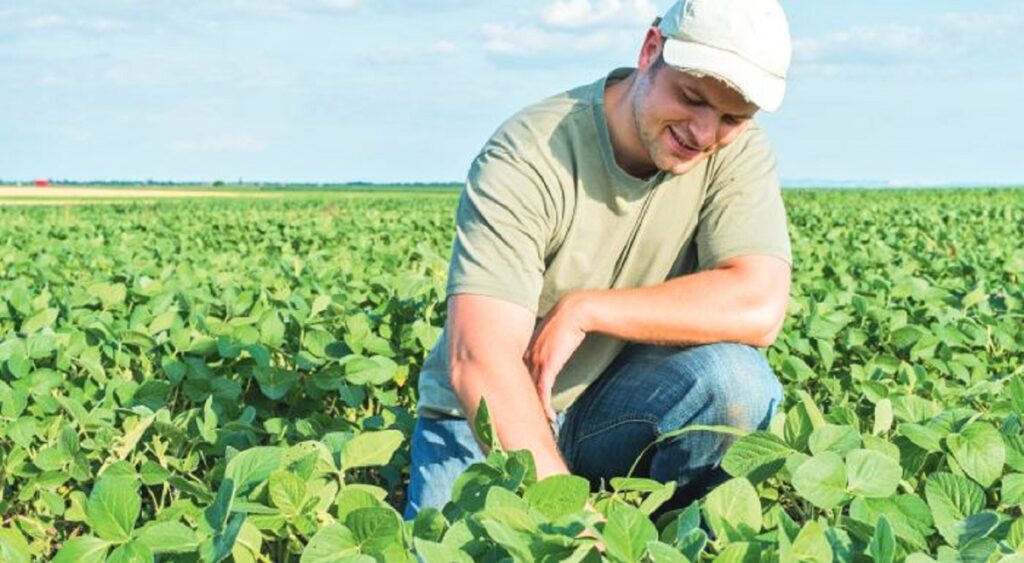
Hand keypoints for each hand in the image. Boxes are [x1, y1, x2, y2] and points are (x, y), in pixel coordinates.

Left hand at [524, 292, 590, 421]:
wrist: (573, 313)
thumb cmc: (565, 322)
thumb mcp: (550, 337)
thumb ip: (545, 348)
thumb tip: (550, 355)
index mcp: (525, 350)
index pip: (515, 377)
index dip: (516, 393)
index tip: (518, 406)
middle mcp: (526, 357)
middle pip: (517, 386)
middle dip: (519, 405)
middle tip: (521, 422)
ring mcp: (535, 361)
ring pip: (530, 391)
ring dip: (535, 410)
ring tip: (539, 425)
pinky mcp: (548, 366)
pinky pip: (543, 391)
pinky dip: (545, 405)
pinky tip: (550, 417)